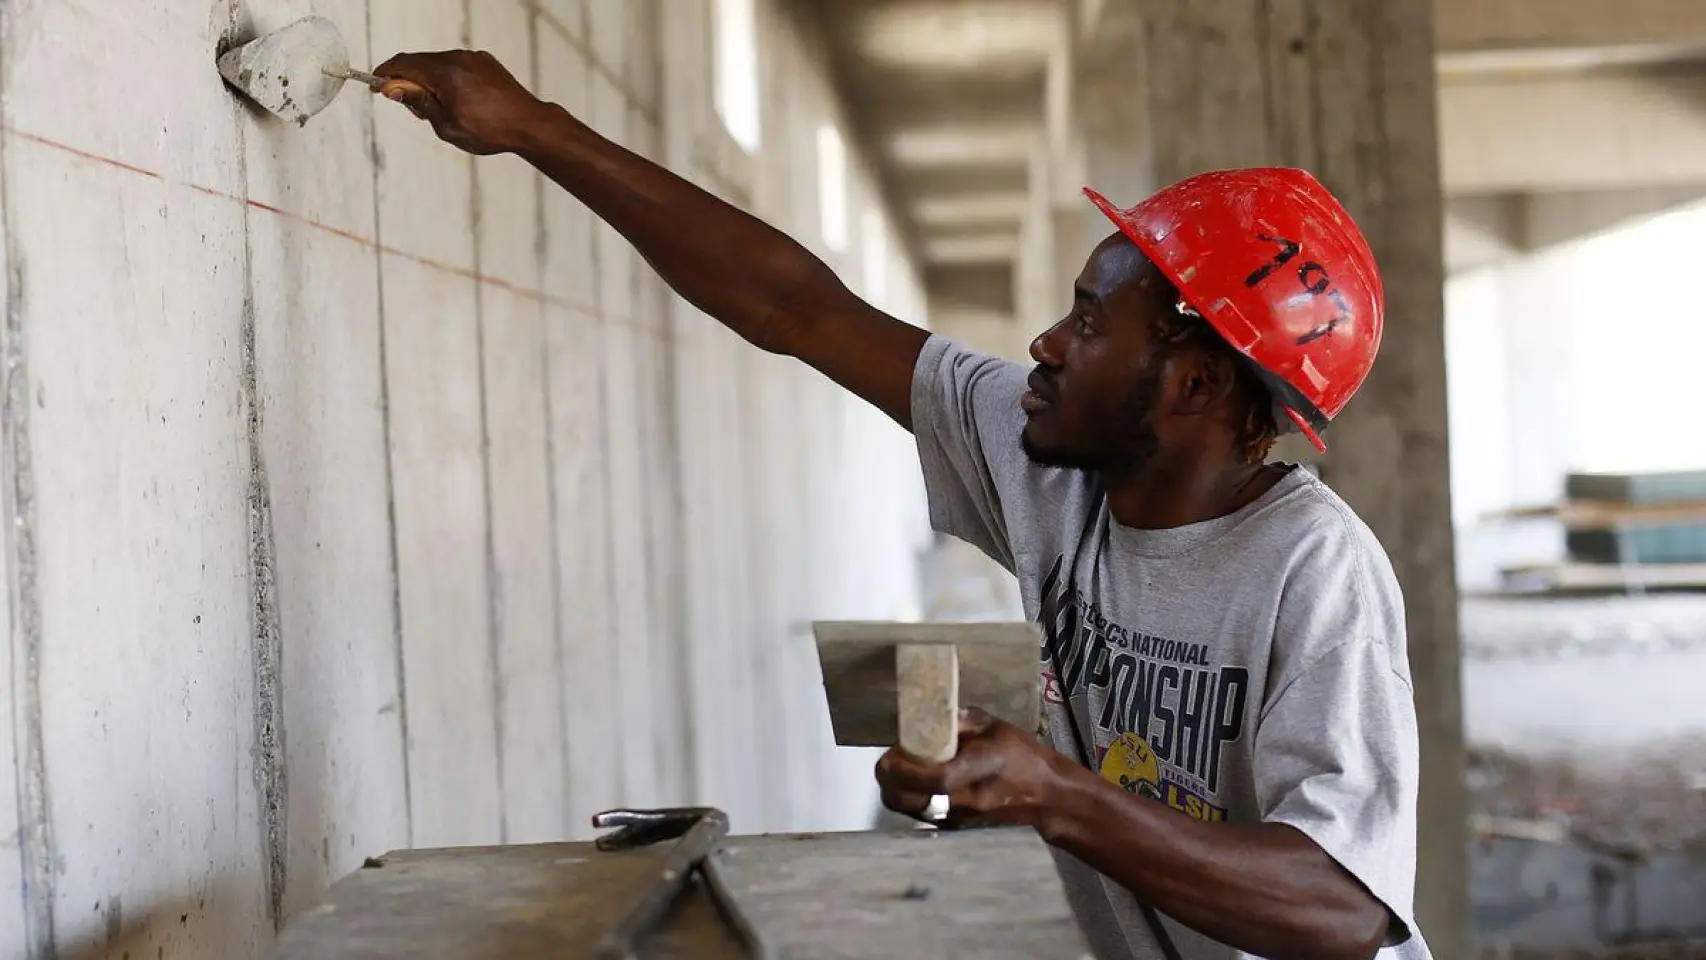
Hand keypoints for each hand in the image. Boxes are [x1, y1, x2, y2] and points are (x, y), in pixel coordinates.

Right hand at [372, 50, 551, 154]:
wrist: (529, 124)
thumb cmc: (489, 131)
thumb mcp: (446, 125)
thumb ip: (418, 103)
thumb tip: (391, 88)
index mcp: (445, 72)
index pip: (404, 64)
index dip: (386, 74)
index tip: (376, 86)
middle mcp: (458, 58)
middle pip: (419, 62)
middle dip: (408, 81)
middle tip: (412, 108)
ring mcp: (473, 57)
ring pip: (438, 63)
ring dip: (429, 80)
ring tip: (440, 109)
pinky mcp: (485, 61)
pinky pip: (456, 65)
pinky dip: (447, 78)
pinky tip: (456, 100)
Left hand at [874, 707, 1070, 830]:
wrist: (1046, 797)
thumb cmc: (1022, 756)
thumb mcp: (994, 727)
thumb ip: (958, 722)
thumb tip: (924, 717)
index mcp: (983, 767)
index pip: (938, 779)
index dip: (906, 770)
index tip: (890, 755)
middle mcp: (970, 800)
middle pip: (913, 801)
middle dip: (890, 782)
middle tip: (887, 762)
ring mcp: (962, 819)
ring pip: (911, 811)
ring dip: (896, 791)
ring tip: (900, 770)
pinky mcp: (957, 829)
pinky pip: (920, 816)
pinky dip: (910, 800)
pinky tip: (915, 784)